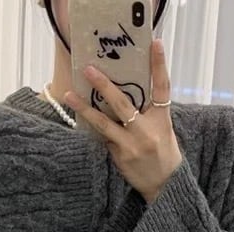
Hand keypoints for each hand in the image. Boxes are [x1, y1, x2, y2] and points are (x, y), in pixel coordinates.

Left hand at [64, 38, 182, 204]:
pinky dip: (92, 126)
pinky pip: (102, 137)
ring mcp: (130, 145)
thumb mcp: (164, 129)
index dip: (159, 65)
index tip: (155, 44)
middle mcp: (146, 131)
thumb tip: (128, 88)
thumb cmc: (164, 153)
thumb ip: (149, 111)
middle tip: (89, 70)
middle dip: (105, 86)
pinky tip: (78, 116)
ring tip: (69, 95)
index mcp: (162, 120)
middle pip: (123, 104)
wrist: (164, 185)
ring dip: (85, 108)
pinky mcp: (119, 157)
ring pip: (104, 123)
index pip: (162, 88)